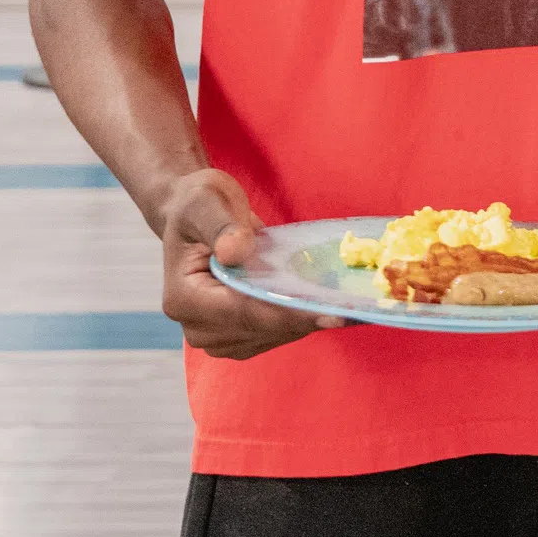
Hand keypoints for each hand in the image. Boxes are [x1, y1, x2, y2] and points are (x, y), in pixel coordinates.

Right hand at [158, 168, 336, 358]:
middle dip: (304, 319)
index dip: (287, 313)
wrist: (195, 215)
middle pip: (260, 329)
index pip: (242, 312)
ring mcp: (218, 335)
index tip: (330, 311)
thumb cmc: (198, 204)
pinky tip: (332, 306)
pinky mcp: (238, 334)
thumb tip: (233, 251)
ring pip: (272, 336)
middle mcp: (196, 325)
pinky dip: (302, 321)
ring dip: (308, 322)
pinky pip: (275, 332)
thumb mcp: (204, 200)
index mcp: (183, 298)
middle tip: (354, 310)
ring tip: (350, 308)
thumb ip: (220, 225)